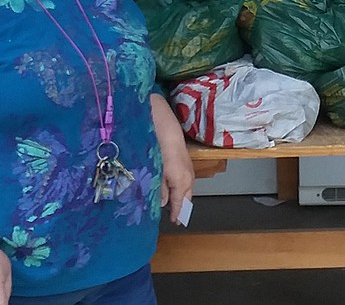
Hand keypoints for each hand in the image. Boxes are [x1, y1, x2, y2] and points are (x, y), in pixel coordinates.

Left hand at [151, 94, 193, 223]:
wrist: (164, 123)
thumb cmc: (158, 146)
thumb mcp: (156, 170)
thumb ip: (160, 187)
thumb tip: (163, 202)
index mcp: (180, 180)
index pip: (180, 202)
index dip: (177, 212)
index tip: (175, 221)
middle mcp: (187, 175)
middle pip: (187, 196)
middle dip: (182, 206)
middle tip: (177, 217)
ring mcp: (188, 167)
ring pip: (188, 187)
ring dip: (183, 196)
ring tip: (176, 205)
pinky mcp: (186, 160)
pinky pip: (186, 179)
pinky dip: (183, 186)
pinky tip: (176, 187)